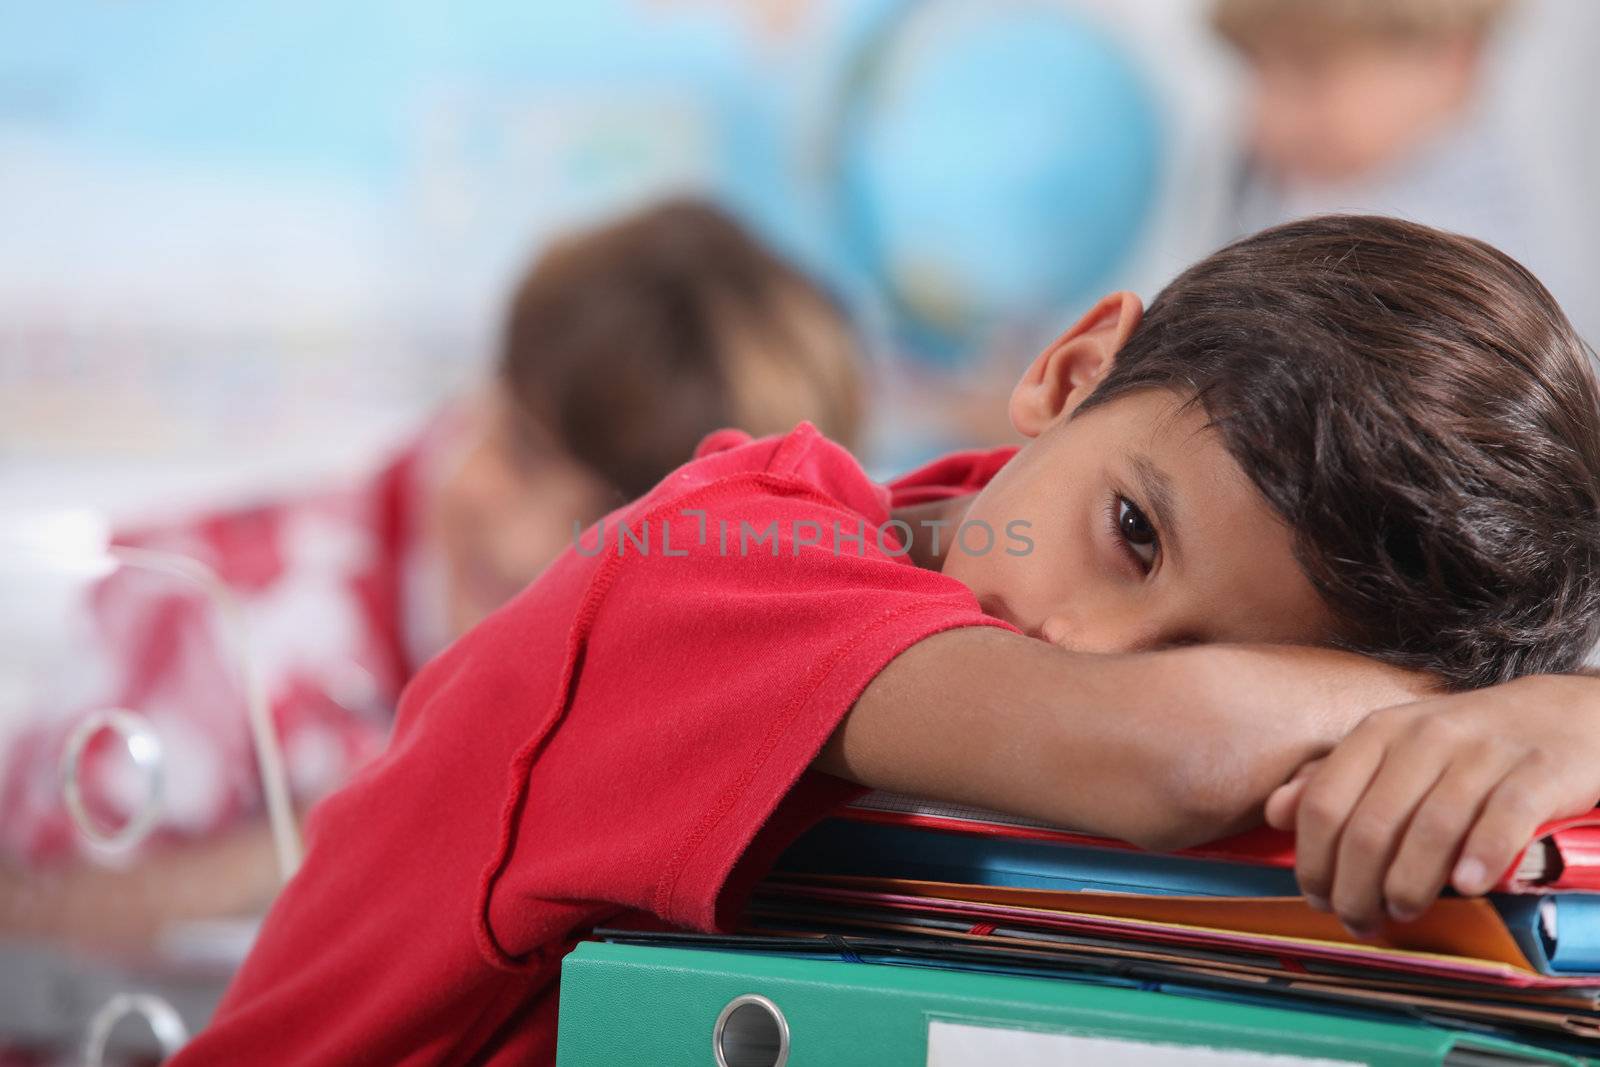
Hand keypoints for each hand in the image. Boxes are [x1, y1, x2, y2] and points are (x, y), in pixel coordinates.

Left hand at [1264, 674, 1599, 936]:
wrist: (1561, 714)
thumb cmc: (1464, 746)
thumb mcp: (1391, 750)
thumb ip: (1333, 779)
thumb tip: (1275, 811)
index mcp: (1379, 733)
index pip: (1324, 804)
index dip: (1313, 862)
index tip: (1318, 899)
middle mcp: (1425, 737)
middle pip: (1371, 826)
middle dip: (1357, 887)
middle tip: (1361, 920)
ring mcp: (1484, 751)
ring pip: (1431, 828)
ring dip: (1410, 882)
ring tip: (1403, 910)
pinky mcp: (1540, 770)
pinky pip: (1504, 817)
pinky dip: (1482, 856)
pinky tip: (1468, 886)